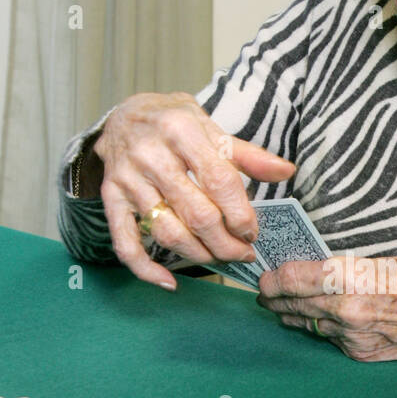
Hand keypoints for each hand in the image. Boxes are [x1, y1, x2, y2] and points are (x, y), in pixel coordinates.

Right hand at [92, 91, 294, 288]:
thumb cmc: (172, 122)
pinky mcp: (110, 198)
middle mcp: (151, 154)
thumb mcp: (210, 126)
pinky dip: (146, 269)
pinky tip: (169, 282)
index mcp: (181, 130)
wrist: (120, 115)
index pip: (219, 181)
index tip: (252, 232)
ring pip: (167, 232)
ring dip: (198, 255)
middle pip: (196, 214)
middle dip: (225, 243)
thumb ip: (247, 154)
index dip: (240, 214)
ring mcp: (127, 179)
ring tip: (218, 258)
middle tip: (241, 252)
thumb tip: (286, 171)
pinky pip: (126, 243)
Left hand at [257, 252, 396, 360]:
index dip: (274, 276)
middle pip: (293, 303)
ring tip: (281, 304)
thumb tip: (326, 266)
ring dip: (291, 313)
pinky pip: (329, 338)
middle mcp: (348, 311)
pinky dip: (321, 327)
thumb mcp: (393, 259)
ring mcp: (353, 336)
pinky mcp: (360, 353)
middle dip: (274, 296)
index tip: (265, 273)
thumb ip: (355, 265)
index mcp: (354, 280)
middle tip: (263, 290)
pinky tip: (318, 317)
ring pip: (307, 323)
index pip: (294, 278)